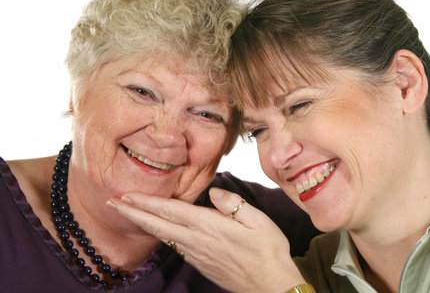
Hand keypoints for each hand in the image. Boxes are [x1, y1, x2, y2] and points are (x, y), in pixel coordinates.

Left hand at [107, 188, 306, 292]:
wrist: (271, 285)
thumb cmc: (268, 251)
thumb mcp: (260, 221)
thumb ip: (234, 204)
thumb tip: (213, 192)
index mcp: (211, 227)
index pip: (172, 211)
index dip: (147, 203)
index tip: (126, 195)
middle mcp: (198, 241)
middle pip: (158, 225)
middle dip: (133, 213)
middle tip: (111, 203)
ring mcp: (197, 254)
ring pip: (163, 236)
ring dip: (142, 222)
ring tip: (126, 212)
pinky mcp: (200, 262)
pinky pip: (174, 244)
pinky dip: (158, 234)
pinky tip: (155, 229)